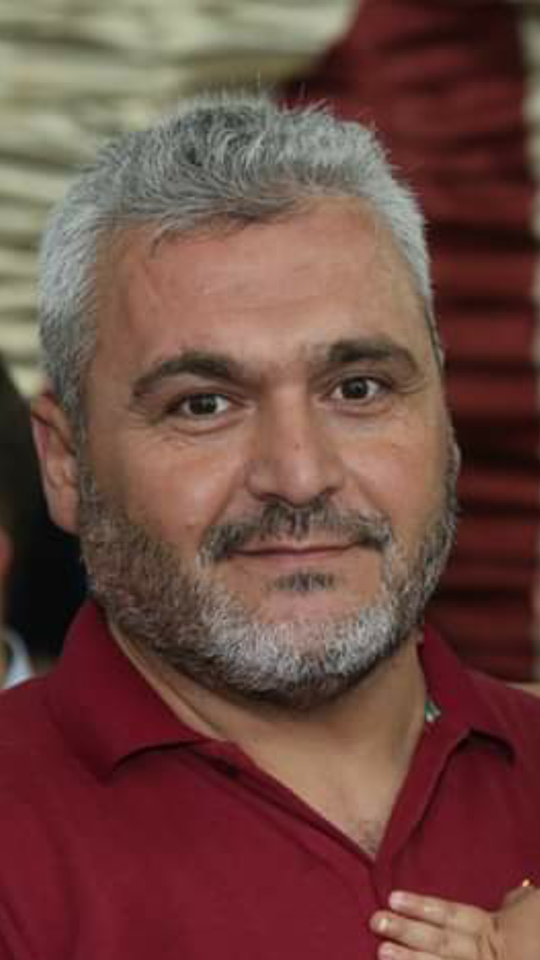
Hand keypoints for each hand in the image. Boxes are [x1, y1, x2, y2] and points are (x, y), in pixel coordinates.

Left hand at [369, 883, 539, 959]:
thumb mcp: (534, 909)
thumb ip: (514, 905)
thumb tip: (507, 899)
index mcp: (494, 929)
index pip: (451, 914)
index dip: (422, 907)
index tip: (393, 897)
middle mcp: (486, 954)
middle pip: (441, 942)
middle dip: (407, 932)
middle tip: (376, 921)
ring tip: (382, 952)